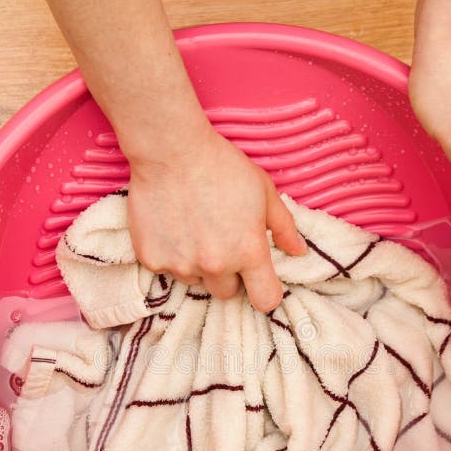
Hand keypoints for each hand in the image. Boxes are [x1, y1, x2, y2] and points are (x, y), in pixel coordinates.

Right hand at [126, 126, 307, 311]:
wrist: (170, 150)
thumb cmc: (222, 165)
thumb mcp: (264, 191)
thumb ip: (284, 227)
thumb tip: (299, 252)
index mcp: (248, 252)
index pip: (266, 300)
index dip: (266, 293)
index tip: (260, 281)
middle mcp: (215, 265)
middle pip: (227, 293)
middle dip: (228, 275)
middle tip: (221, 243)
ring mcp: (181, 265)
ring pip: (196, 280)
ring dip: (198, 265)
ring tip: (193, 229)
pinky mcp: (151, 260)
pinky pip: (167, 269)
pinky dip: (170, 254)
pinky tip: (172, 226)